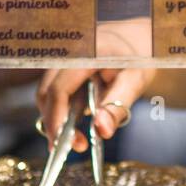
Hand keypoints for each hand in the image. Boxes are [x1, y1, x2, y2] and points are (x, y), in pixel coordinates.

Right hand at [35, 20, 153, 150]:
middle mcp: (67, 54)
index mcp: (84, 53)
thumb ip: (117, 106)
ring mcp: (62, 60)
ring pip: (48, 95)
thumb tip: (102, 131)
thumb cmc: (138, 58)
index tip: (66, 145)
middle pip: (47, 93)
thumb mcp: (135, 81)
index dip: (57, 119)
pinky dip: (63, 111)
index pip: (59, 90)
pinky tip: (78, 126)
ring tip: (81, 140)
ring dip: (58, 119)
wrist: (138, 39)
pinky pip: (55, 92)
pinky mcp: (62, 70)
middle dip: (55, 124)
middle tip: (76, 146)